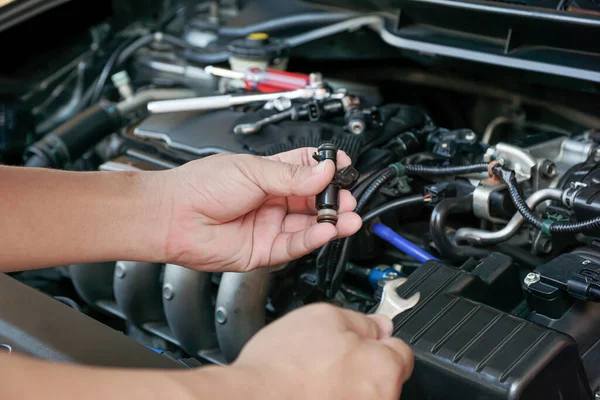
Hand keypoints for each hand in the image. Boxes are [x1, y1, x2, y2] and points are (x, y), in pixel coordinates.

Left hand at [161, 148, 361, 271]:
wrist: (173, 217)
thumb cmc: (200, 187)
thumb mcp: (252, 171)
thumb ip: (291, 175)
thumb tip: (325, 170)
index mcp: (270, 174)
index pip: (308, 169)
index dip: (327, 169)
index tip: (342, 168)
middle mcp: (273, 200)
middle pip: (314, 200)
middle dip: (334, 199)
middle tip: (347, 198)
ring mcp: (270, 225)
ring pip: (308, 225)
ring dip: (331, 221)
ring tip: (348, 217)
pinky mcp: (265, 250)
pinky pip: (295, 245)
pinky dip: (313, 238)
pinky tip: (326, 230)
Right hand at [232, 304, 413, 399]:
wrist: (252, 399)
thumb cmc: (282, 367)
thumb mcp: (323, 317)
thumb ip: (360, 320)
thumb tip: (379, 324)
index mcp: (384, 369)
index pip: (400, 351)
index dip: (377, 341)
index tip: (362, 343)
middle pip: (381, 377)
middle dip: (360, 366)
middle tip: (328, 359)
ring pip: (360, 394)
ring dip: (345, 387)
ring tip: (313, 380)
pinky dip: (332, 397)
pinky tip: (309, 394)